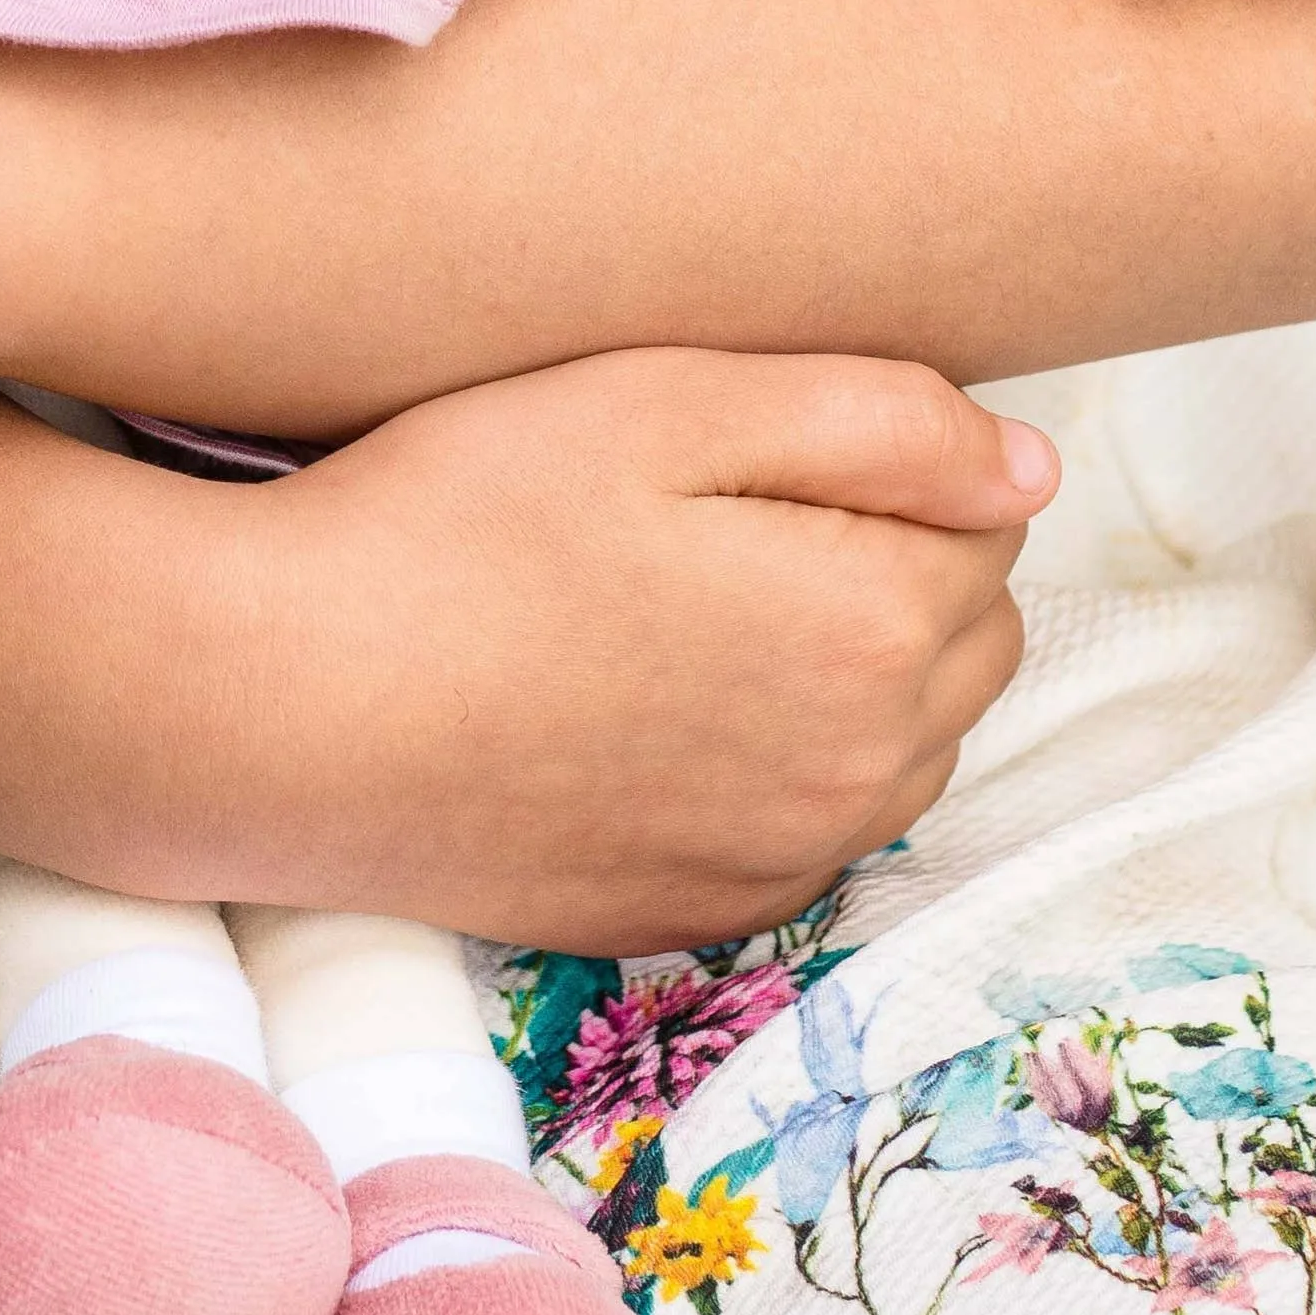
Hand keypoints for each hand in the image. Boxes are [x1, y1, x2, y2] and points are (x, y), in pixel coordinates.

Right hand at [207, 348, 1041, 949]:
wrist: (284, 703)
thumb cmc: (460, 517)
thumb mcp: (668, 401)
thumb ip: (880, 424)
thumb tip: (1031, 470)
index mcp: (877, 628)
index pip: (987, 520)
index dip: (888, 456)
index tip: (767, 432)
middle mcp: (858, 773)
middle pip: (964, 641)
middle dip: (892, 563)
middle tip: (726, 503)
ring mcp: (776, 860)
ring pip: (894, 744)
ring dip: (843, 670)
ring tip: (692, 597)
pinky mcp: (691, 913)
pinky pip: (803, 829)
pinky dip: (772, 764)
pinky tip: (657, 702)